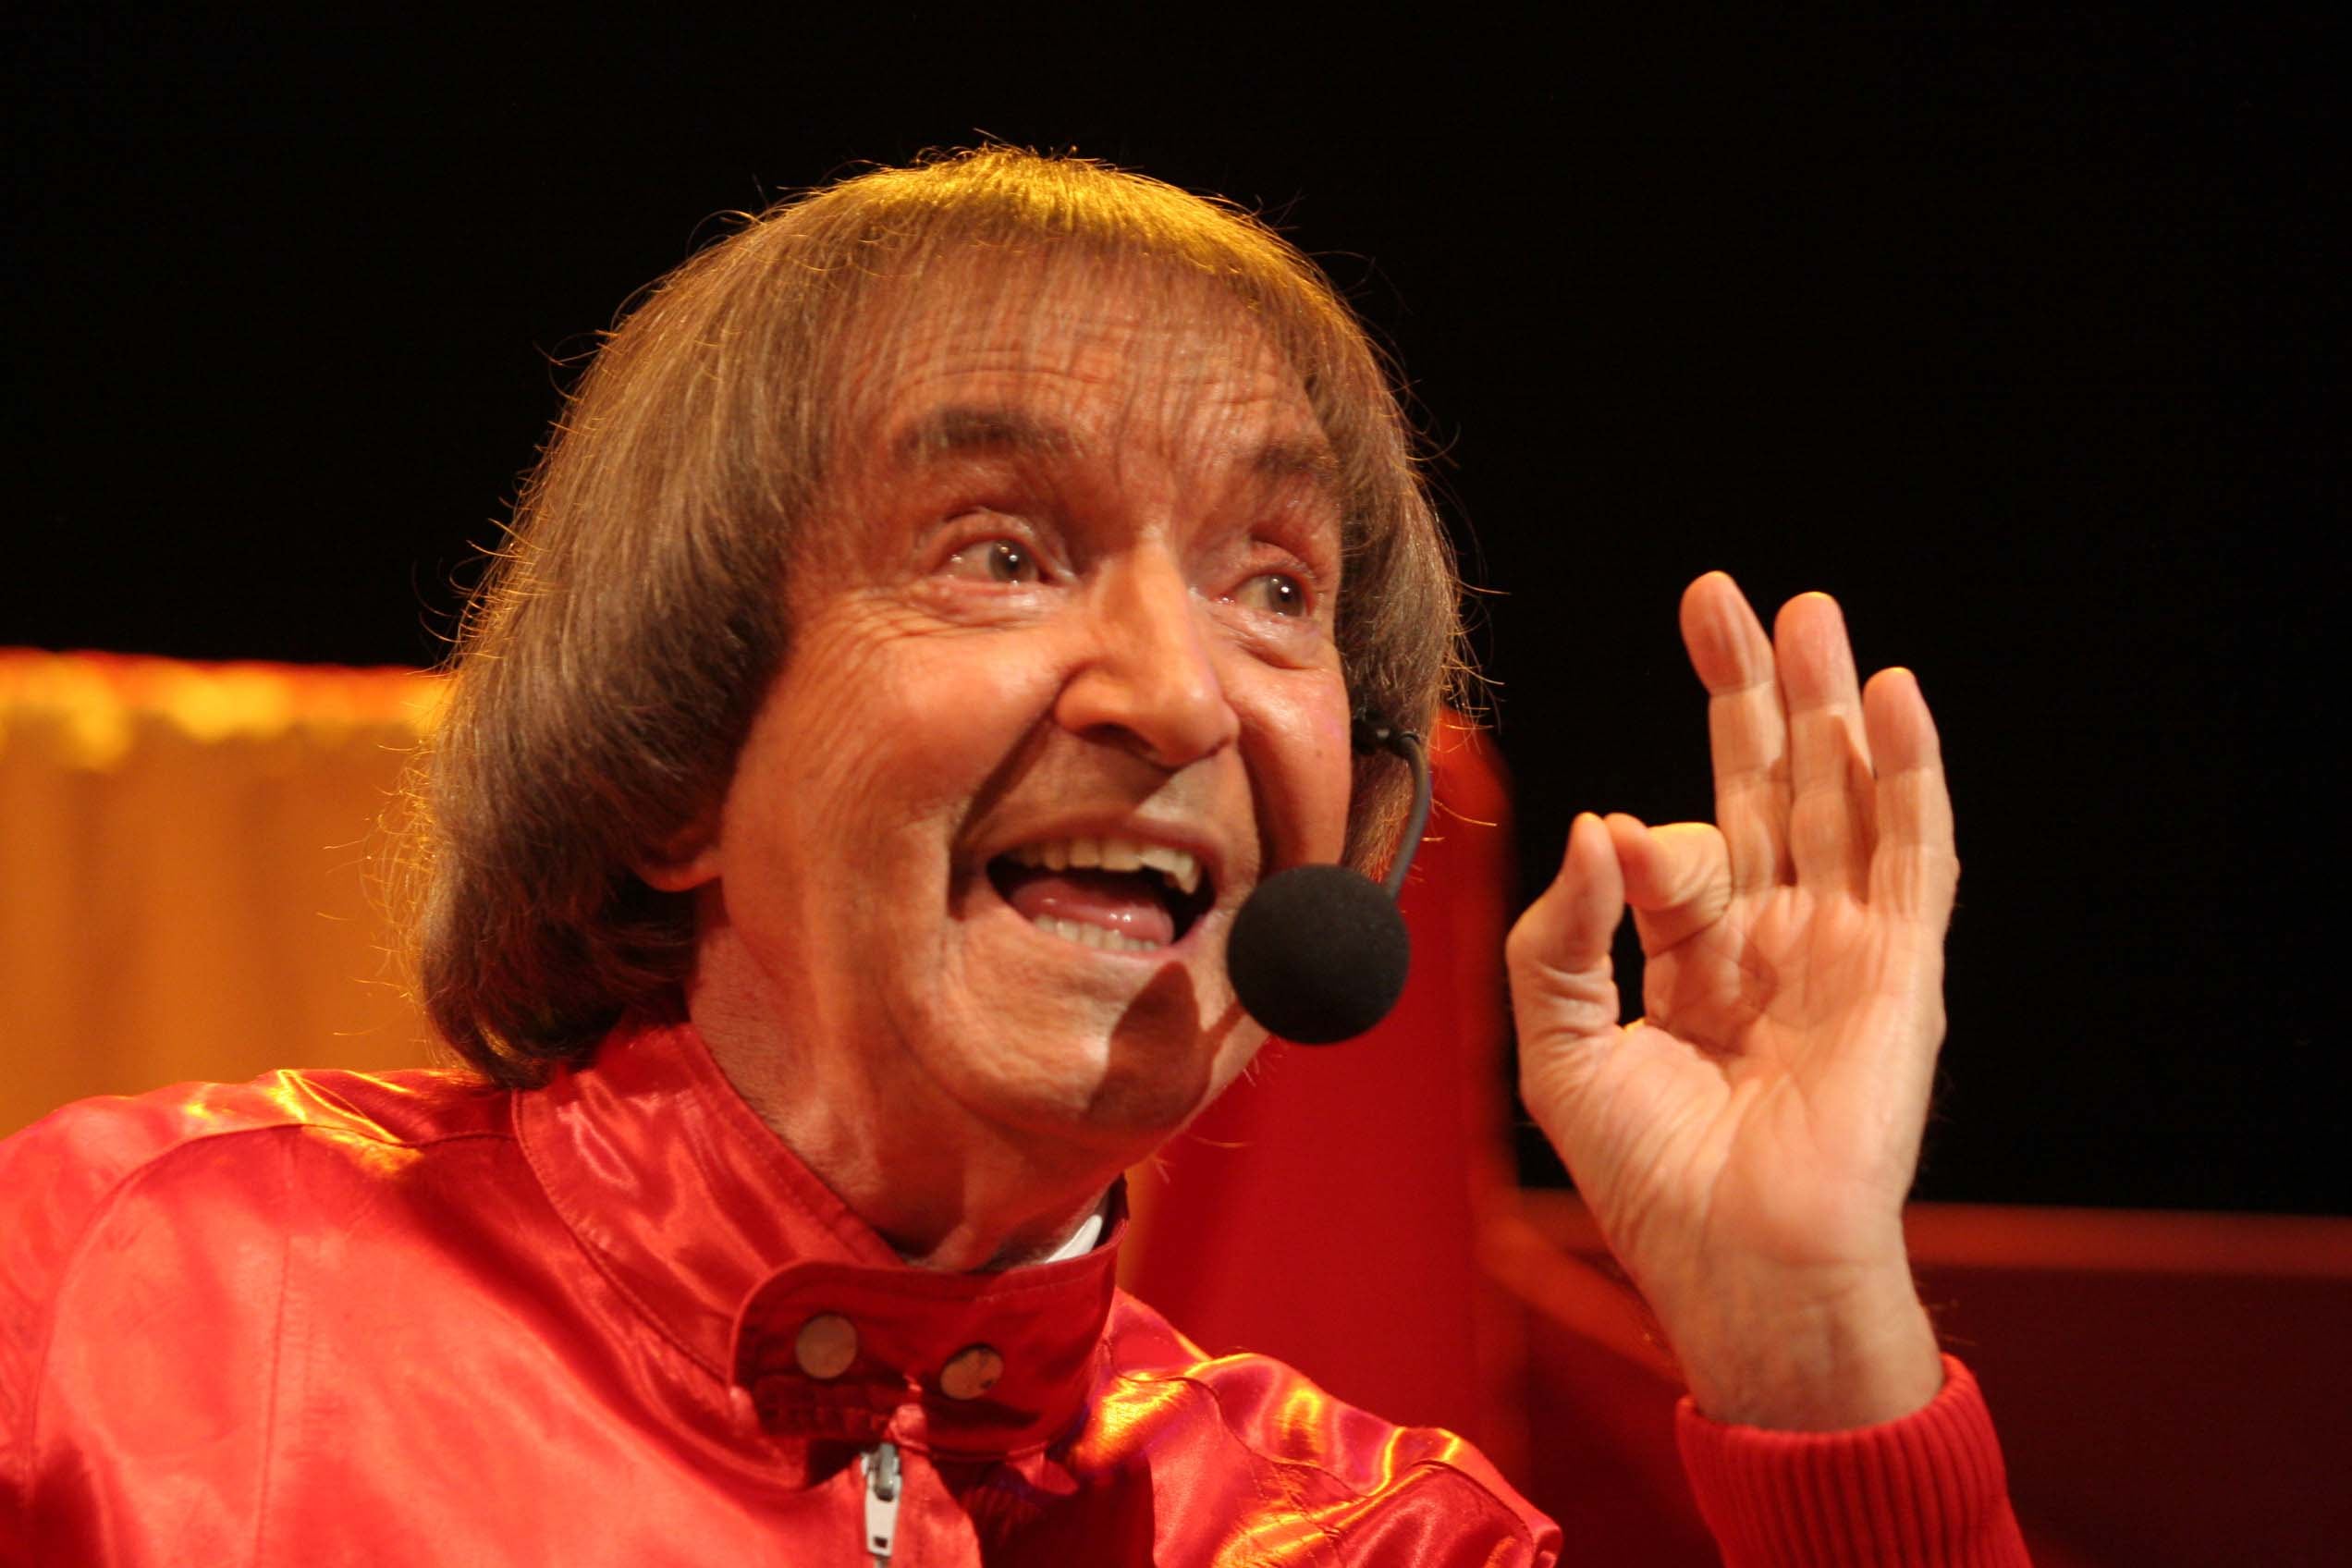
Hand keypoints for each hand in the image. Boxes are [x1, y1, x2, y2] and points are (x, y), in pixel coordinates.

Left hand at [1506, 573, 1954, 1429]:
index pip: (1676, 851)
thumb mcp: (1560, 1046)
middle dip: (1747, 693)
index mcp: (1697, 958)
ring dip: (1829, 706)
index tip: (1618, 851)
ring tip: (1811, 613)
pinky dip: (1906, 772)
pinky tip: (1887, 696)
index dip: (1646, 836)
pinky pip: (1912, 852)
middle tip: (1722, 599)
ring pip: (1843, 798)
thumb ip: (1559, 932)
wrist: (1738, 1266)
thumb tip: (1601, 821)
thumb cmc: (1649, 1180)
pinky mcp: (1900, 967)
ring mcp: (1844, 947)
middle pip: (1768, 788)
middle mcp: (1775, 939)